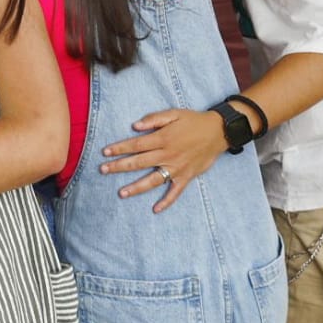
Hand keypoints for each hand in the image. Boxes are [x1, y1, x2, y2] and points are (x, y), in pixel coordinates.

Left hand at [99, 108, 227, 212]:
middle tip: (103, 170)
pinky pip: (175, 192)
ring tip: (121, 193)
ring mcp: (177, 168)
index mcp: (163, 138)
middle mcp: (167, 155)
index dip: (119, 148)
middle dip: (119, 167)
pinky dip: (166, 201)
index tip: (105, 152)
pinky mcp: (186, 176)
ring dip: (136, 187)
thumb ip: (154, 118)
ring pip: (153, 180)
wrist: (219, 131)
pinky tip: (155, 209)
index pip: (136, 145)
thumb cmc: (194, 121)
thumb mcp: (174, 113)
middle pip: (139, 162)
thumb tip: (135, 126)